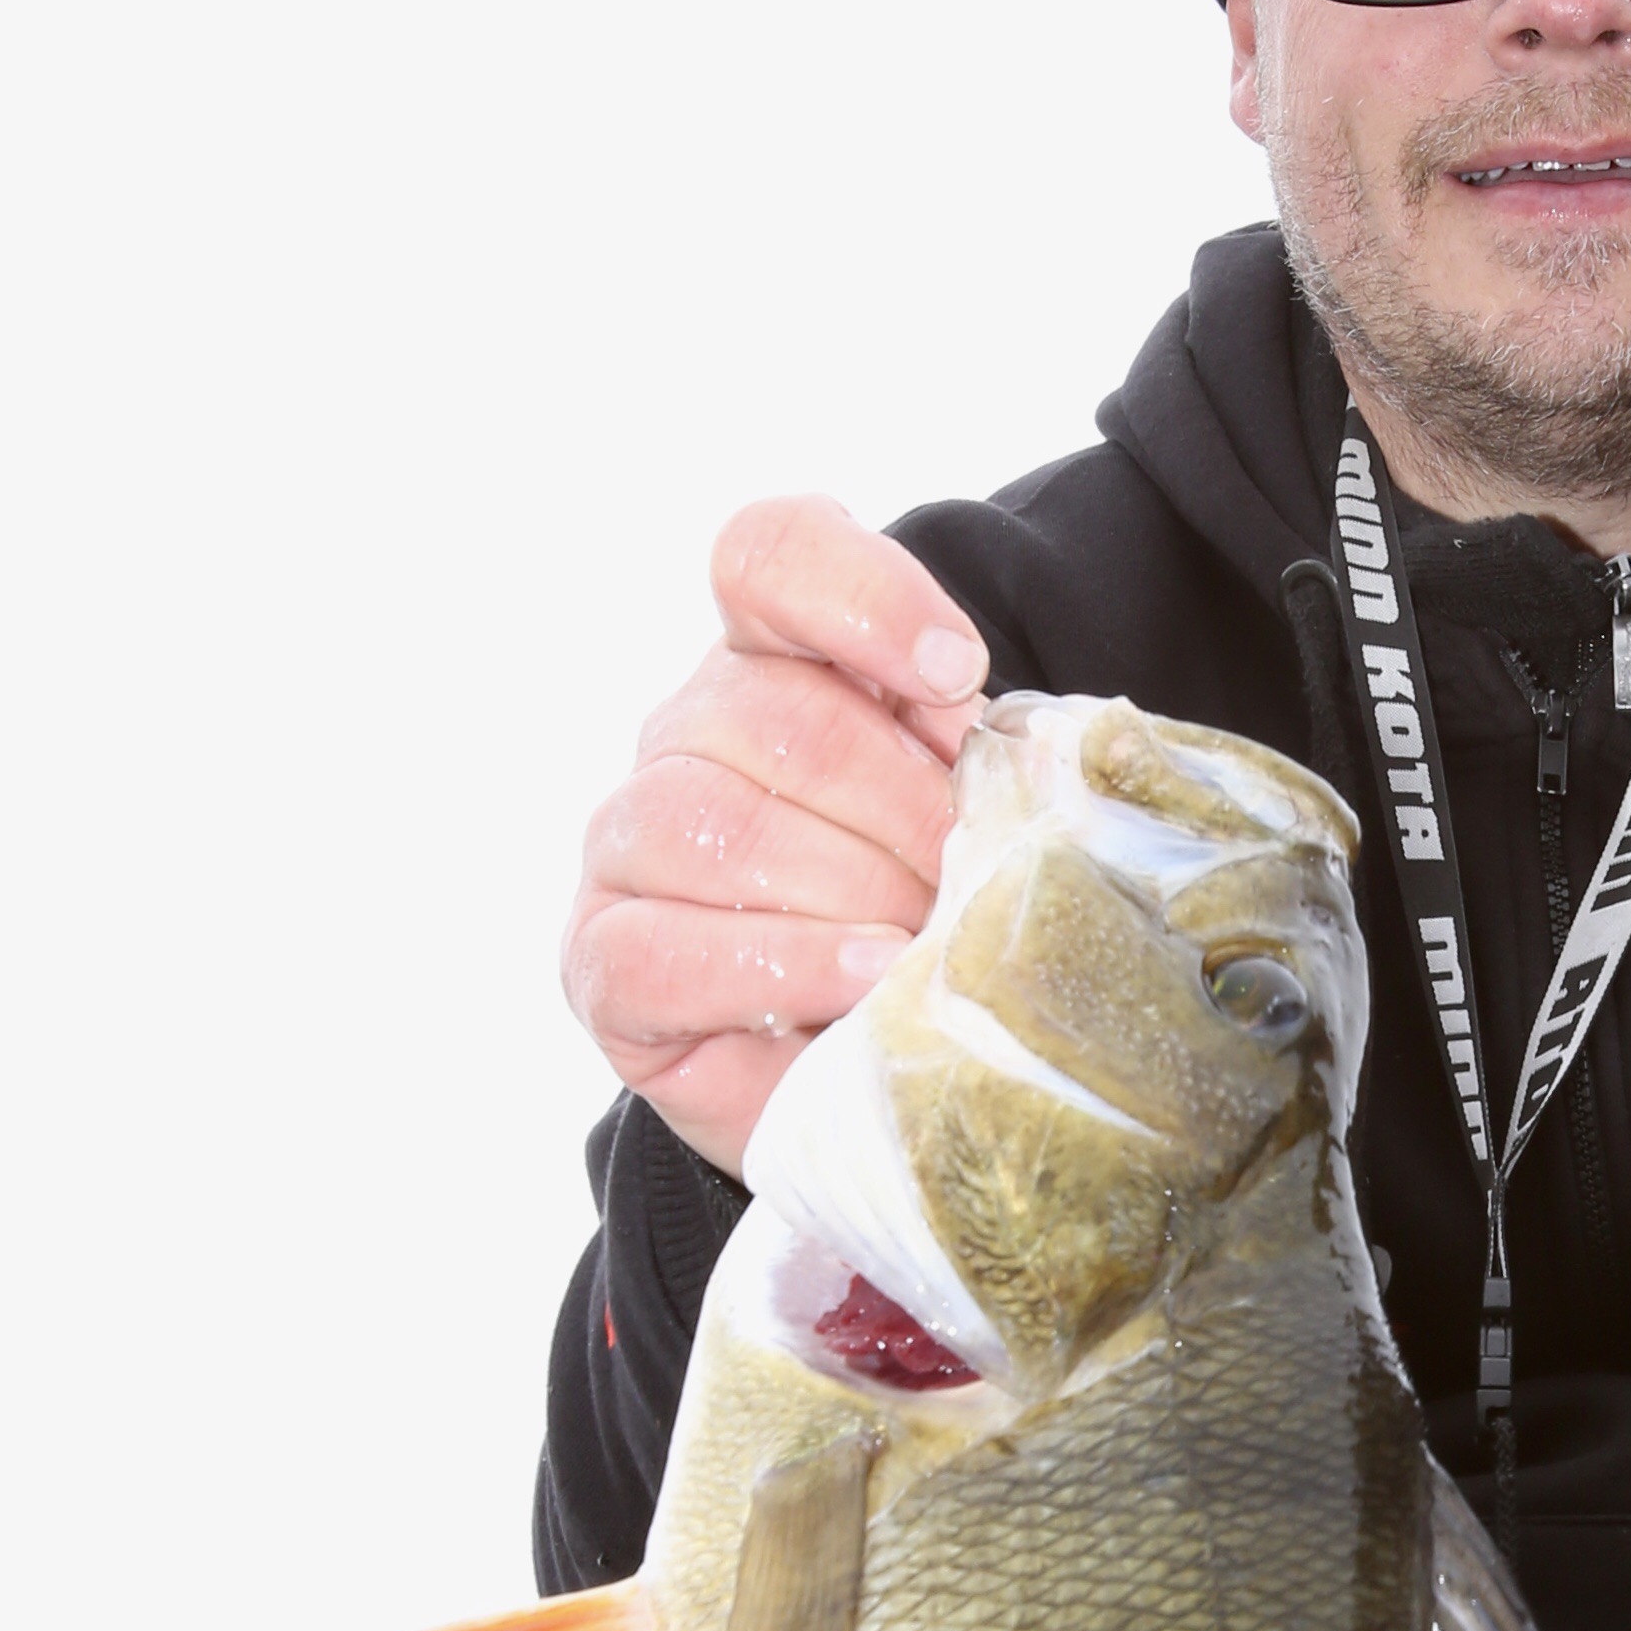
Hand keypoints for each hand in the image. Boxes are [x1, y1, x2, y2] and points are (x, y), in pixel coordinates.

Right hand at [564, 497, 987, 1175]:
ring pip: (714, 826)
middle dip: (900, 808)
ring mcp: (625, 847)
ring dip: (849, 892)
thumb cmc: (929, 928)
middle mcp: (684, 736)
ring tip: (923, 947)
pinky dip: (780, 967)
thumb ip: (990, 766)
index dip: (863, 597)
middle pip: (776, 714)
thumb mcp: (980, 825)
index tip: (955, 677)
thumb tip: (1029, 764)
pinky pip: (666, 947)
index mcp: (772, 664)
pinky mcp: (602, 962)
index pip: (770, 555)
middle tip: (965, 885)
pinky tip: (863, 981)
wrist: (867, 1075)